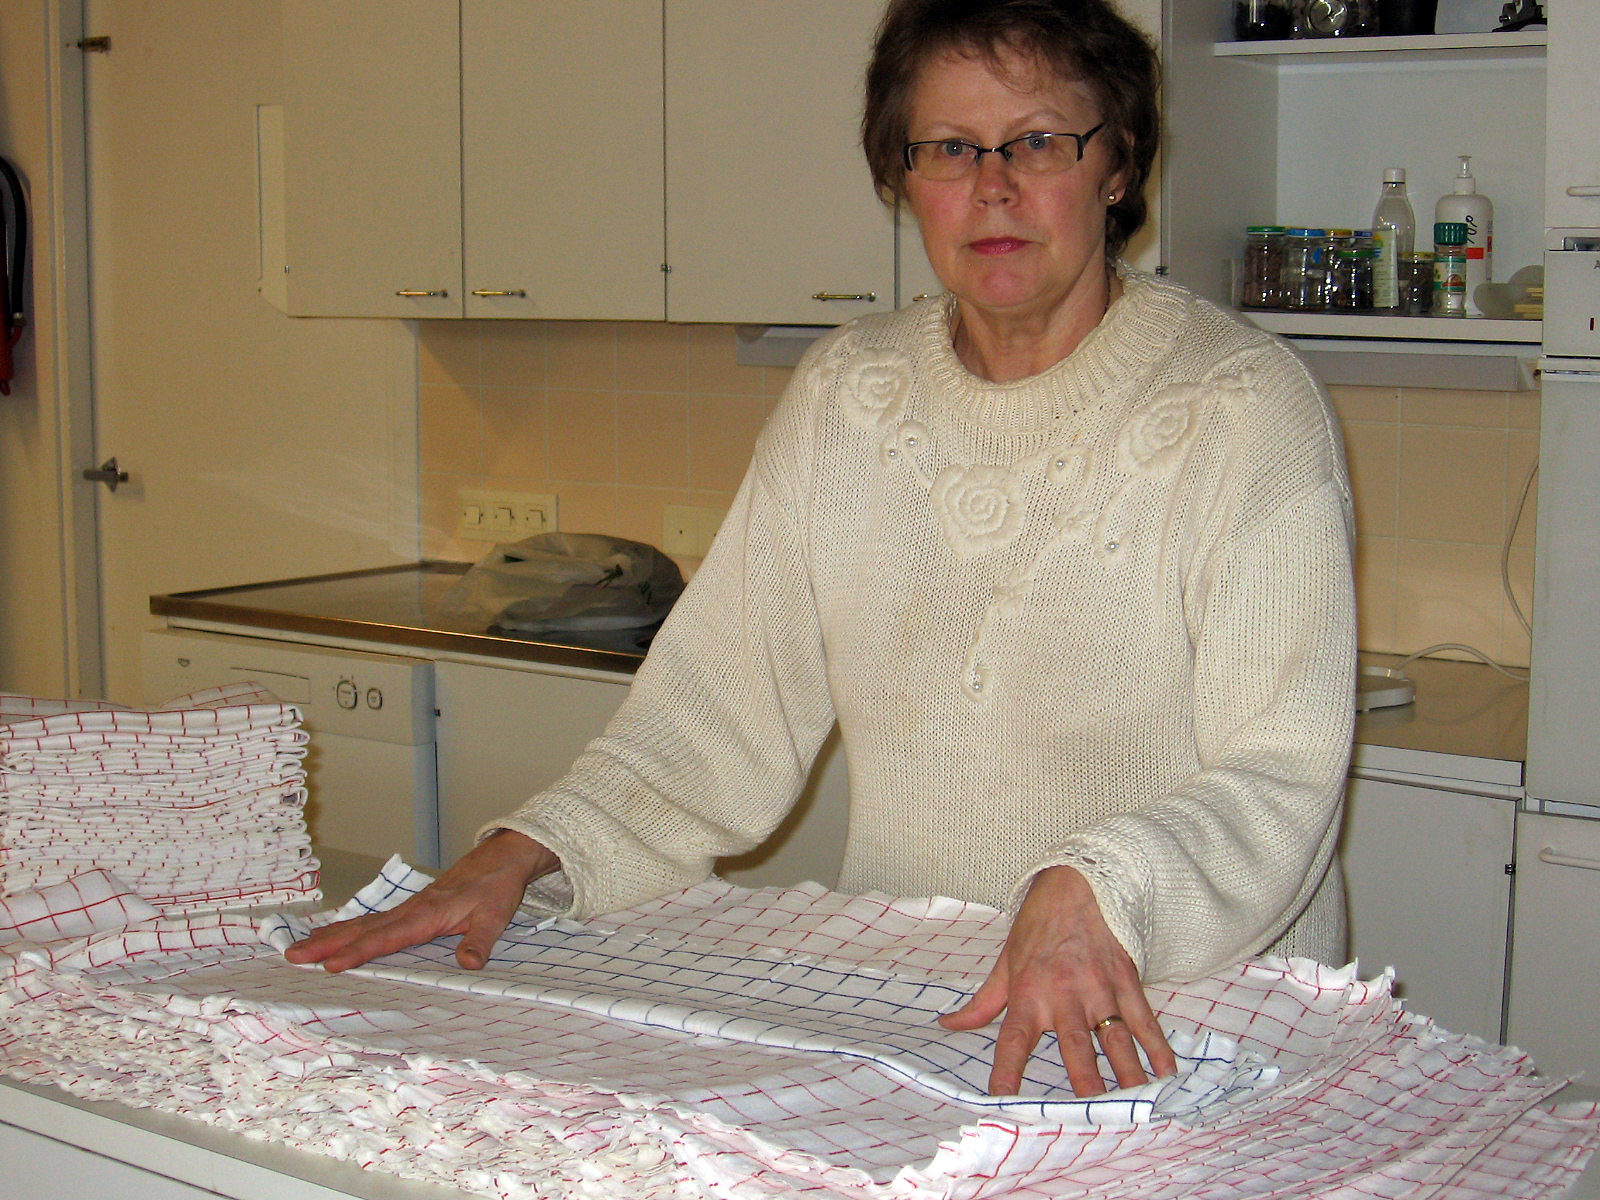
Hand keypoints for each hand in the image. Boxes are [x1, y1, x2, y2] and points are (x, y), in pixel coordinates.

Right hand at [284, 829, 557, 972]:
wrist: (501, 858)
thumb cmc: (497, 887)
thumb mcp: (496, 916)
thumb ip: (480, 941)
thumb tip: (468, 964)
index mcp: (428, 914)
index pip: (386, 937)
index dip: (358, 953)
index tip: (330, 965)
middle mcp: (411, 910)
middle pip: (362, 929)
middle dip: (327, 944)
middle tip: (292, 956)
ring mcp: (408, 907)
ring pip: (362, 923)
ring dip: (330, 936)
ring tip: (298, 948)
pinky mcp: (411, 907)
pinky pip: (372, 920)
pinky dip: (348, 929)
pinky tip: (333, 936)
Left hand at [938, 865, 1176, 1097]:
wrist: (1078, 884)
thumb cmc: (1038, 926)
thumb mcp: (1005, 963)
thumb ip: (983, 1003)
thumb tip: (949, 1027)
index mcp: (1029, 994)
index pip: (1013, 1042)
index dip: (1007, 1071)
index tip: (1002, 1100)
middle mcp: (1064, 997)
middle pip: (1076, 1050)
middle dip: (1086, 1086)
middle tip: (1093, 1118)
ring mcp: (1100, 990)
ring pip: (1117, 1041)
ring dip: (1129, 1076)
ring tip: (1137, 1106)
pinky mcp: (1127, 982)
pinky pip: (1145, 1021)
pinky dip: (1158, 1049)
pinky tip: (1167, 1074)